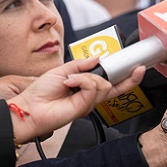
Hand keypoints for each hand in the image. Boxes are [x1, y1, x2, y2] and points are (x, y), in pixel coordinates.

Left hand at [9, 55, 143, 142]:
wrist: (30, 107)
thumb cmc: (41, 93)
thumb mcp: (62, 70)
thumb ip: (82, 64)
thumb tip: (98, 58)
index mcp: (87, 86)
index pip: (111, 81)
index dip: (125, 75)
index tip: (135, 66)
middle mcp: (91, 95)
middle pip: (117, 87)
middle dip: (129, 77)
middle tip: (136, 68)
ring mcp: (89, 102)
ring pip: (103, 84)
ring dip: (86, 77)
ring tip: (70, 79)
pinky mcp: (85, 107)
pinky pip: (92, 87)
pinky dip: (81, 80)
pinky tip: (69, 82)